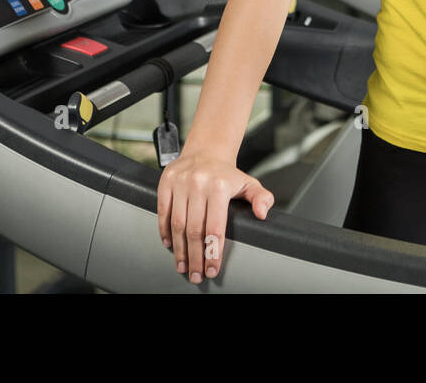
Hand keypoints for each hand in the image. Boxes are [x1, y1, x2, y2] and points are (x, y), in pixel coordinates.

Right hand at [157, 149, 274, 283]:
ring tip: (183, 266)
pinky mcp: (166, 182)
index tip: (212, 269)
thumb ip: (261, 198)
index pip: (215, 227)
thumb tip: (262, 213)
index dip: (213, 252)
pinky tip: (170, 245)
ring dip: (179, 249)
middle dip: (196, 257)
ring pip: (177, 224)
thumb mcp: (249, 183)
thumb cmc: (226, 173)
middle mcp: (199, 184)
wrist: (206, 150)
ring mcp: (181, 183)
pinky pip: (163, 212)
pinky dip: (165, 231)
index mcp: (220, 186)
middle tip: (196, 275)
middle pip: (195, 230)